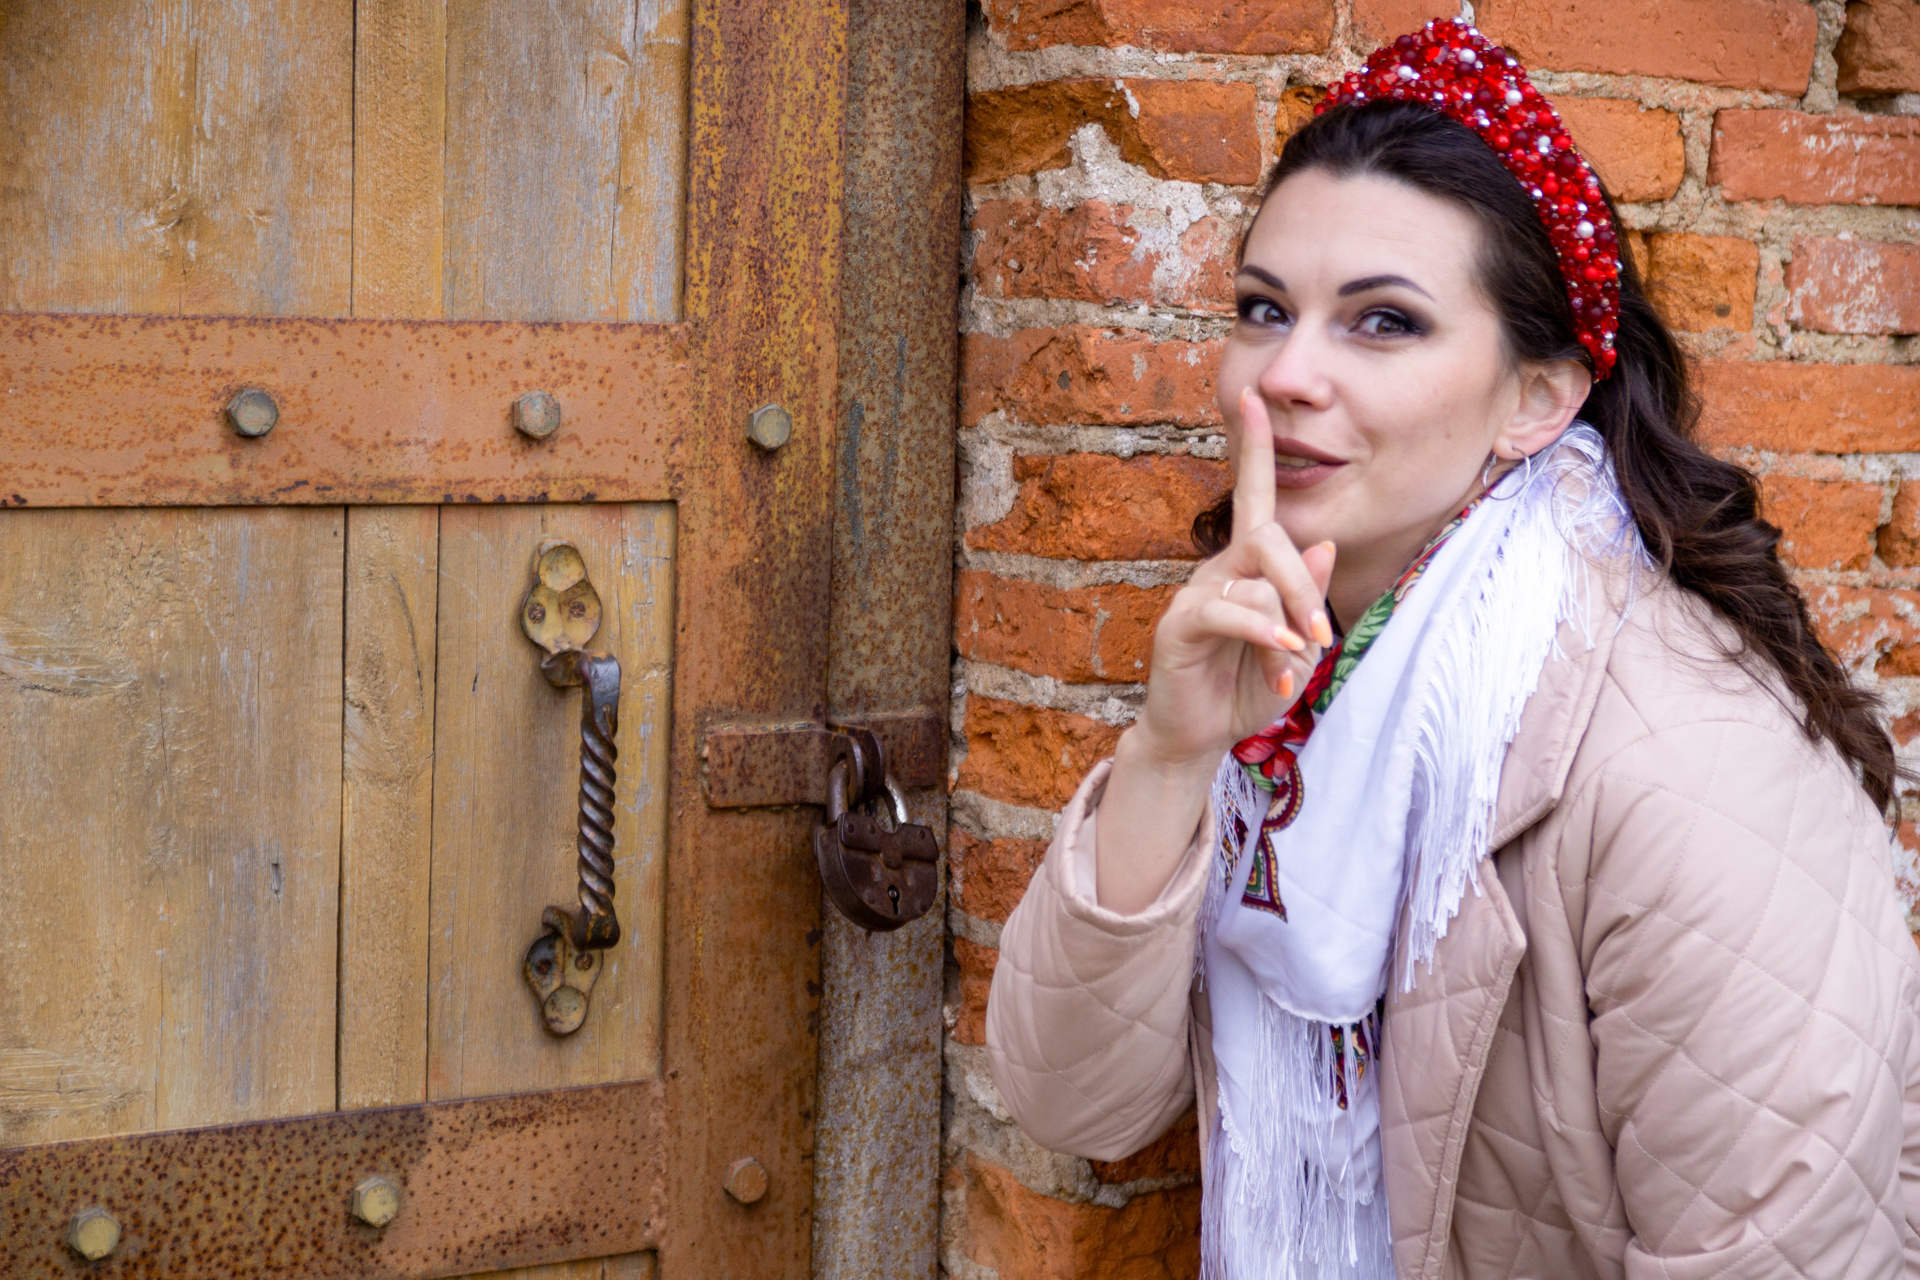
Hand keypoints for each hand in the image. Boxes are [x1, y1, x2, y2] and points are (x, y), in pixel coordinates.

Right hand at [1091, 389, 1334, 912]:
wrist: (1200, 737)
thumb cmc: (1246, 689)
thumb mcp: (1296, 648)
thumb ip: (1309, 600)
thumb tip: (1324, 547)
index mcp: (1248, 566)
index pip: (1254, 496)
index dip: (1252, 446)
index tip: (1252, 395)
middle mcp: (1220, 569)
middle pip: (1269, 538)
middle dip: (1303, 583)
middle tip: (1319, 636)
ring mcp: (1196, 594)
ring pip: (1254, 579)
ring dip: (1286, 624)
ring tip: (1290, 666)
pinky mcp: (1179, 625)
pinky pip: (1227, 611)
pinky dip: (1261, 632)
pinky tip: (1276, 659)